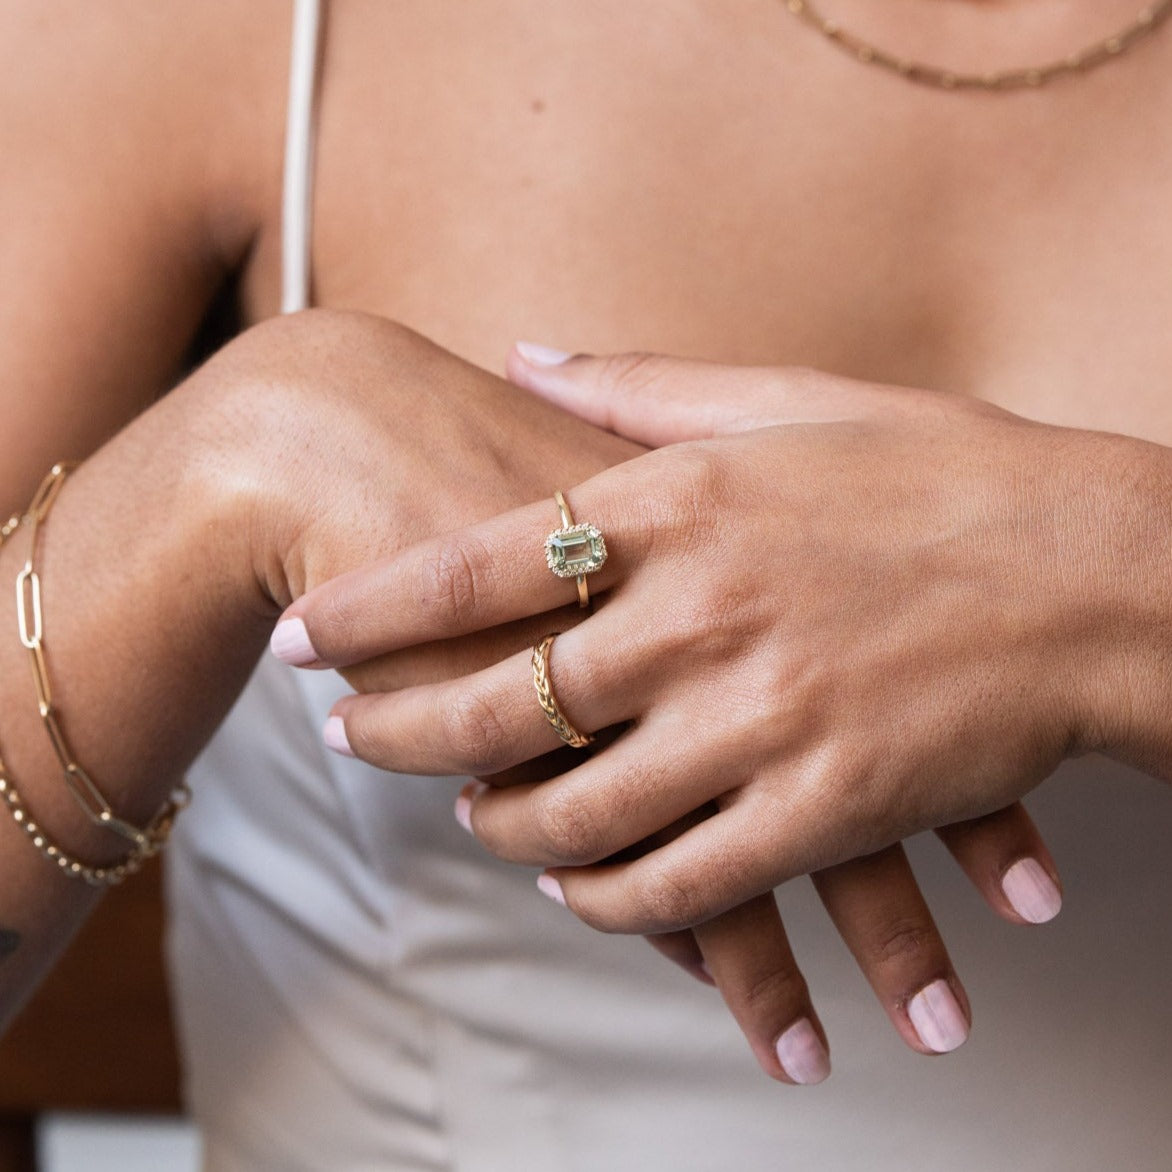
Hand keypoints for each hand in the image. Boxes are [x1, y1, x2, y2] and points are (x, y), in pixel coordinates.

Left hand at [277, 342, 1073, 1079]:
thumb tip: (522, 351)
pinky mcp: (828, 808)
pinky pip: (679, 882)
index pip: (477, 565)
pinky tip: (579, 885)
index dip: (371, 609)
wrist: (1100, 573)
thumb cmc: (946, 477)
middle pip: (501, 698)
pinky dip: (610, 896)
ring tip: (465, 815)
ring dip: (499, 821)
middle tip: (349, 739)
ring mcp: (766, 719)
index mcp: (686, 506)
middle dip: (400, 729)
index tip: (307, 636)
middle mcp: (707, 614)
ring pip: (577, 807)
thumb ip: (641, 386)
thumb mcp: (794, 399)